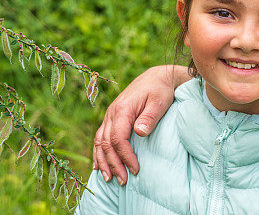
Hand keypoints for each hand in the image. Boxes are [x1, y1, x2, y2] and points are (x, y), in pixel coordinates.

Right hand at [92, 64, 190, 183]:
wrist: (157, 77)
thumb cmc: (160, 90)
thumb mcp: (159, 101)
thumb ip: (150, 117)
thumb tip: (140, 132)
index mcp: (122, 109)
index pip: (118, 139)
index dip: (125, 156)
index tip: (136, 169)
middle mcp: (112, 113)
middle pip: (106, 144)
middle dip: (114, 164)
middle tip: (124, 181)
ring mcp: (110, 115)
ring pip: (99, 142)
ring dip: (103, 161)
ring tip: (109, 179)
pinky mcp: (112, 118)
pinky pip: (100, 137)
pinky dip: (98, 153)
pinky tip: (98, 165)